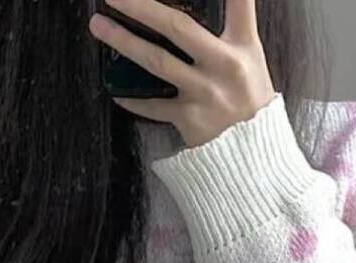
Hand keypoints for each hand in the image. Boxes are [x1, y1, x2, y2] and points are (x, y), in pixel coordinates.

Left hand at [88, 0, 277, 147]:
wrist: (257, 153)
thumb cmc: (250, 100)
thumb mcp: (251, 61)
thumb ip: (232, 31)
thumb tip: (187, 19)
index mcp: (243, 46)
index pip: (240, 4)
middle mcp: (224, 65)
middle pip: (178, 28)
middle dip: (142, 7)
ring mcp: (205, 92)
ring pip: (157, 61)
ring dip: (124, 42)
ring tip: (99, 26)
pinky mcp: (189, 118)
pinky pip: (154, 105)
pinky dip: (134, 100)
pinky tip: (116, 92)